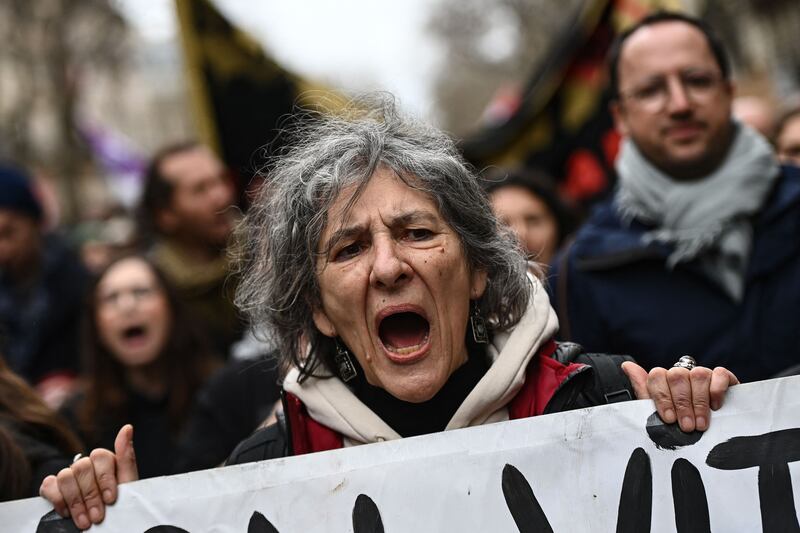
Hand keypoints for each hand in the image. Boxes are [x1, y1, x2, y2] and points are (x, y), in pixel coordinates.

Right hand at [40, 425, 137, 529]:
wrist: (108, 526)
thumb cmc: (119, 506)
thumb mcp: (128, 484)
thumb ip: (127, 457)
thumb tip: (127, 427)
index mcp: (106, 461)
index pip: (100, 456)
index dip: (105, 478)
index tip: (111, 499)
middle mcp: (86, 465)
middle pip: (81, 467)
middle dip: (91, 496)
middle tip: (97, 517)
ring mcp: (69, 475)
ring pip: (65, 476)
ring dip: (75, 501)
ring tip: (84, 521)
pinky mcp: (53, 488)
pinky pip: (48, 485)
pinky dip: (58, 500)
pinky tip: (67, 513)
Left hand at [622, 362, 738, 432]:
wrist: (711, 434)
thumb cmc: (680, 424)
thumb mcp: (657, 413)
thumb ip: (643, 390)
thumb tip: (627, 366)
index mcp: (663, 381)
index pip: (656, 376)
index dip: (662, 397)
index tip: (669, 419)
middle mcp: (681, 374)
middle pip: (676, 375)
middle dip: (682, 404)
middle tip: (687, 427)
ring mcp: (702, 374)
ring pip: (698, 374)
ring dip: (699, 402)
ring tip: (701, 424)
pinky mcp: (723, 378)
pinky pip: (719, 374)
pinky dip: (717, 390)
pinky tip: (716, 406)